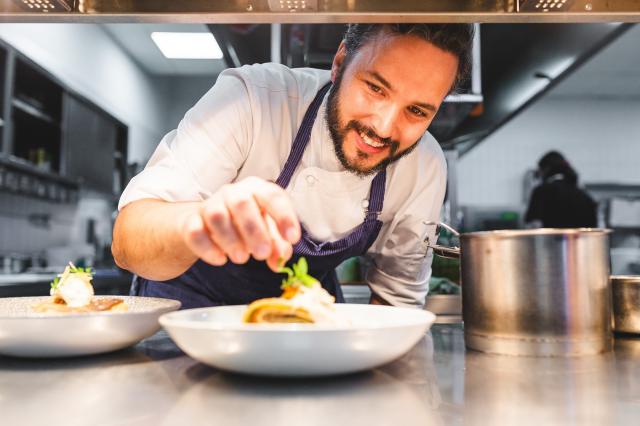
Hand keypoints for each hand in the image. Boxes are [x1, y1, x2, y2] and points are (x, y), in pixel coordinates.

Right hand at [180, 177, 299, 271]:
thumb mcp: (267, 233)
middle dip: (254, 230)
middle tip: (262, 254)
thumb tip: (280, 261)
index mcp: (257, 190)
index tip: (292, 238)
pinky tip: (220, 260)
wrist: (207, 223)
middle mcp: (233, 193)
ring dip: (230, 240)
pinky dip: (207, 248)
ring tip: (242, 258)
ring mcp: (210, 205)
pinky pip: (195, 231)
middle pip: (242, 203)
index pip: (272, 196)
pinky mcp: (191, 221)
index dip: (284, 216)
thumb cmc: (246, 224)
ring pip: (217, 216)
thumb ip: (278, 246)